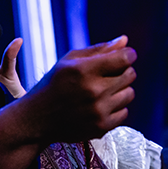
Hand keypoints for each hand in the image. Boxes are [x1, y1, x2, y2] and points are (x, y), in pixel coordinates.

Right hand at [0, 36, 136, 168]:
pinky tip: (100, 106)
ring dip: (120, 91)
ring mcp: (98, 111)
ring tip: (103, 91)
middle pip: (130, 75)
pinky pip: (124, 113)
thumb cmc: (54, 84)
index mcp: (84, 70)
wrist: (37, 119)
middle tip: (108, 75)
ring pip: (129, 94)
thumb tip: (125, 40)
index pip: (125, 58)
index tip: (124, 57)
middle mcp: (93, 91)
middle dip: (123, 71)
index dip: (128, 55)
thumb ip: (99, 49)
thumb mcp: (69, 61)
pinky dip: (116, 109)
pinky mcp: (101, 127)